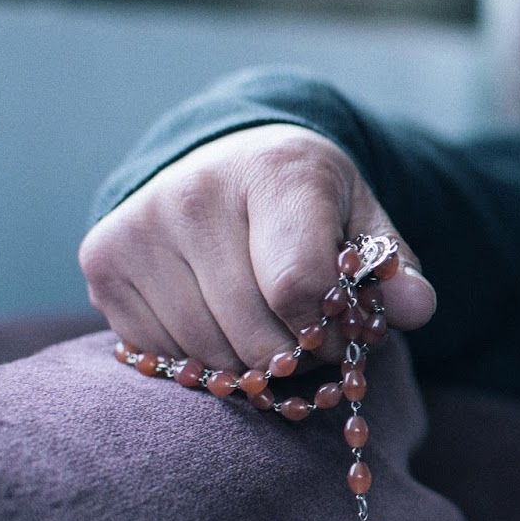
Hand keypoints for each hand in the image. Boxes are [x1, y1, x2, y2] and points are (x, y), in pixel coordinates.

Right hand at [79, 124, 436, 371]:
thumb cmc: (303, 200)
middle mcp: (195, 192)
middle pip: (254, 333)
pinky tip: (219, 320)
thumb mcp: (361, 219)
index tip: (340, 327)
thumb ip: (393, 267)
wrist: (223, 157)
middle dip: (296, 354)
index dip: (328, 330)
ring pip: (209, 353)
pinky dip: (203, 357)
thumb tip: (417, 309)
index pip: (299, 287)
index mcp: (276, 171)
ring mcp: (140, 226)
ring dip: (250, 363)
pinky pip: (164, 353)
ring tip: (268, 328)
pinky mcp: (103, 260)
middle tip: (309, 337)